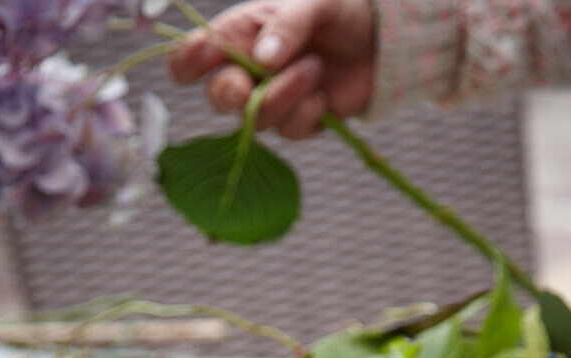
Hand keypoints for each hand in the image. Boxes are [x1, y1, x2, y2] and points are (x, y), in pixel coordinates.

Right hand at [169, 0, 374, 138]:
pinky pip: (289, 131)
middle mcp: (248, 72)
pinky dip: (307, 113)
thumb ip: (287, 24)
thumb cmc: (341, 12)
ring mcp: (272, 101)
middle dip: (231, 94)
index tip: (210, 54)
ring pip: (257, 119)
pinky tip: (323, 93)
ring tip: (315, 67)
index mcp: (238, 36)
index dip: (189, 62)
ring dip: (284, 95)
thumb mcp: (316, 2)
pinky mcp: (298, 124)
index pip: (191, 58)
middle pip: (218, 98)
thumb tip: (262, 59)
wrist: (381, 42)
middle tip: (246, 88)